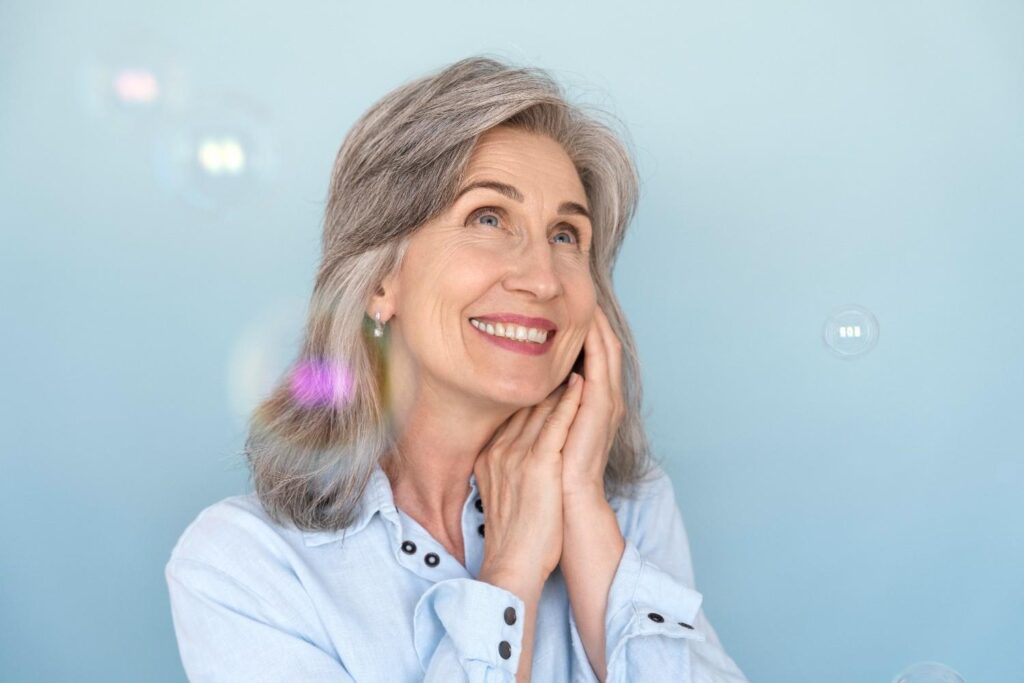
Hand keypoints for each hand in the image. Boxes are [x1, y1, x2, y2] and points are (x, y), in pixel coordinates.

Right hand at [474, 374, 584, 583]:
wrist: (514, 564)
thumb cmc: (517, 535)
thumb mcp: (501, 492)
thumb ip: (505, 468)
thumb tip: (518, 454)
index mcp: (489, 455)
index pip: (512, 413)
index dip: (529, 390)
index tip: (545, 371)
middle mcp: (499, 449)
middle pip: (525, 404)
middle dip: (545, 379)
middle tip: (563, 353)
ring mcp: (517, 455)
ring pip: (540, 407)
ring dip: (559, 380)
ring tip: (576, 355)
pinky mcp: (539, 464)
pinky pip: (556, 423)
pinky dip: (569, 400)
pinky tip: (581, 381)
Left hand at [560, 304, 624, 501]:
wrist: (567, 505)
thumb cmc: (552, 474)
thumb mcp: (545, 431)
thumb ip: (541, 408)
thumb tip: (521, 389)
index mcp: (592, 406)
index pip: (592, 358)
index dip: (585, 332)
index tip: (569, 307)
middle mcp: (604, 401)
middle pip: (604, 348)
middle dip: (595, 320)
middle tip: (583, 291)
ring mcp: (606, 405)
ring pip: (607, 351)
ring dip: (599, 325)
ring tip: (587, 298)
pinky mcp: (602, 409)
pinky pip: (602, 366)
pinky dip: (596, 343)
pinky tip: (586, 324)